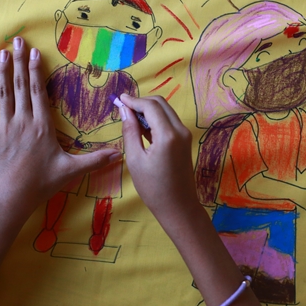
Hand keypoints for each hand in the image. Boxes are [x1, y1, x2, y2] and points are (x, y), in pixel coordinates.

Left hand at [0, 37, 119, 217]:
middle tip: (18, 41)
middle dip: (20, 62)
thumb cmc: (42, 183)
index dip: (36, 70)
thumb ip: (95, 160)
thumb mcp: (71, 170)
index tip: (35, 51)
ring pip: (3, 94)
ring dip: (3, 72)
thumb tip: (120, 154)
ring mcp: (4, 127)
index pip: (39, 92)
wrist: (10, 199)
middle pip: (21, 86)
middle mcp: (23, 121)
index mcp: (42, 126)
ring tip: (3, 53)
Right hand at [119, 94, 197, 214]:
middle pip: (160, 104)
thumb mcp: (135, 159)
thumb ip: (130, 131)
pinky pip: (169, 121)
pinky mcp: (185, 141)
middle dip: (142, 102)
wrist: (178, 207)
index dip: (134, 100)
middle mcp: (180, 130)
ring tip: (130, 117)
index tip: (119, 99)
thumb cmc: (153, 188)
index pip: (150, 106)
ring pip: (166, 111)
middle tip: (124, 107)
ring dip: (149, 110)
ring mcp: (185, 135)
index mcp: (167, 135)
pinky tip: (142, 127)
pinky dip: (156, 119)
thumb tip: (124, 110)